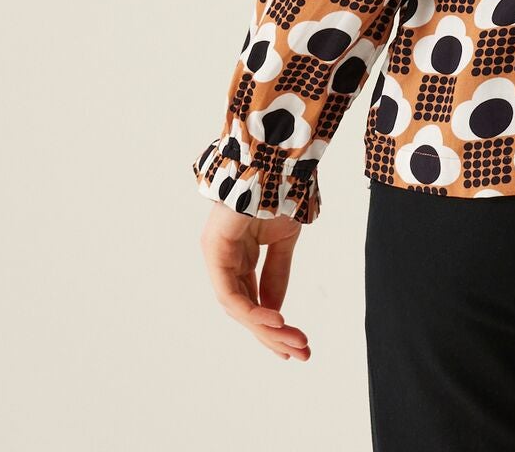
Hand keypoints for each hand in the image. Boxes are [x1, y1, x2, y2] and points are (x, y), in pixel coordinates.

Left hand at [199, 201, 311, 360]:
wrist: (276, 161)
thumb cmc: (280, 191)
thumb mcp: (284, 239)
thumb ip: (277, 273)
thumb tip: (277, 310)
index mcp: (240, 256)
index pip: (253, 299)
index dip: (272, 325)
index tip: (295, 344)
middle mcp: (224, 260)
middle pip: (246, 309)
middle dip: (272, 335)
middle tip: (300, 353)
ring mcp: (217, 256)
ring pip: (239, 307)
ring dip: (267, 328)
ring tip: (294, 341)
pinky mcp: (215, 251)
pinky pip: (232, 293)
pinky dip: (253, 310)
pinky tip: (276, 320)